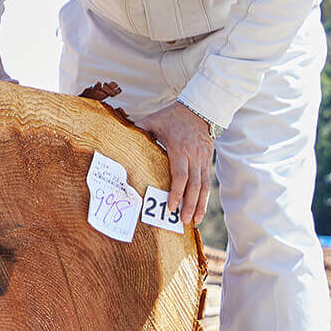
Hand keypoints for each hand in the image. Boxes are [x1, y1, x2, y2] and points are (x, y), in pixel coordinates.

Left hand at [138, 102, 213, 225]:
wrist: (199, 110)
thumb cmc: (172, 116)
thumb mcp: (154, 120)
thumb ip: (139, 129)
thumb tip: (121, 136)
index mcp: (179, 149)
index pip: (180, 175)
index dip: (176, 192)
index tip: (170, 207)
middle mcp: (194, 157)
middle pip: (194, 185)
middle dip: (190, 204)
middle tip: (184, 221)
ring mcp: (203, 160)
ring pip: (204, 186)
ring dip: (200, 205)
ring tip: (195, 221)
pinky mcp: (207, 161)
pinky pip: (208, 182)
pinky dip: (206, 197)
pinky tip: (202, 209)